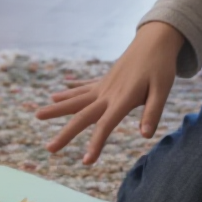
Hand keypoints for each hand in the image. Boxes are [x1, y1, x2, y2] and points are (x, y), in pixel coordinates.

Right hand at [35, 21, 184, 166]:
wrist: (156, 39)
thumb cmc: (161, 66)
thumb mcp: (163, 89)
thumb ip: (153, 112)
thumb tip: (145, 136)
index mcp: (123, 98)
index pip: (106, 125)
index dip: (96, 143)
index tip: (85, 162)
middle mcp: (108, 93)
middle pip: (83, 115)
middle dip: (66, 133)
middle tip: (49, 149)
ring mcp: (104, 85)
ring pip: (76, 99)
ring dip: (57, 108)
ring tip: (38, 115)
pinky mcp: (105, 80)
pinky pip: (83, 88)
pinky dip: (69, 93)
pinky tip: (55, 96)